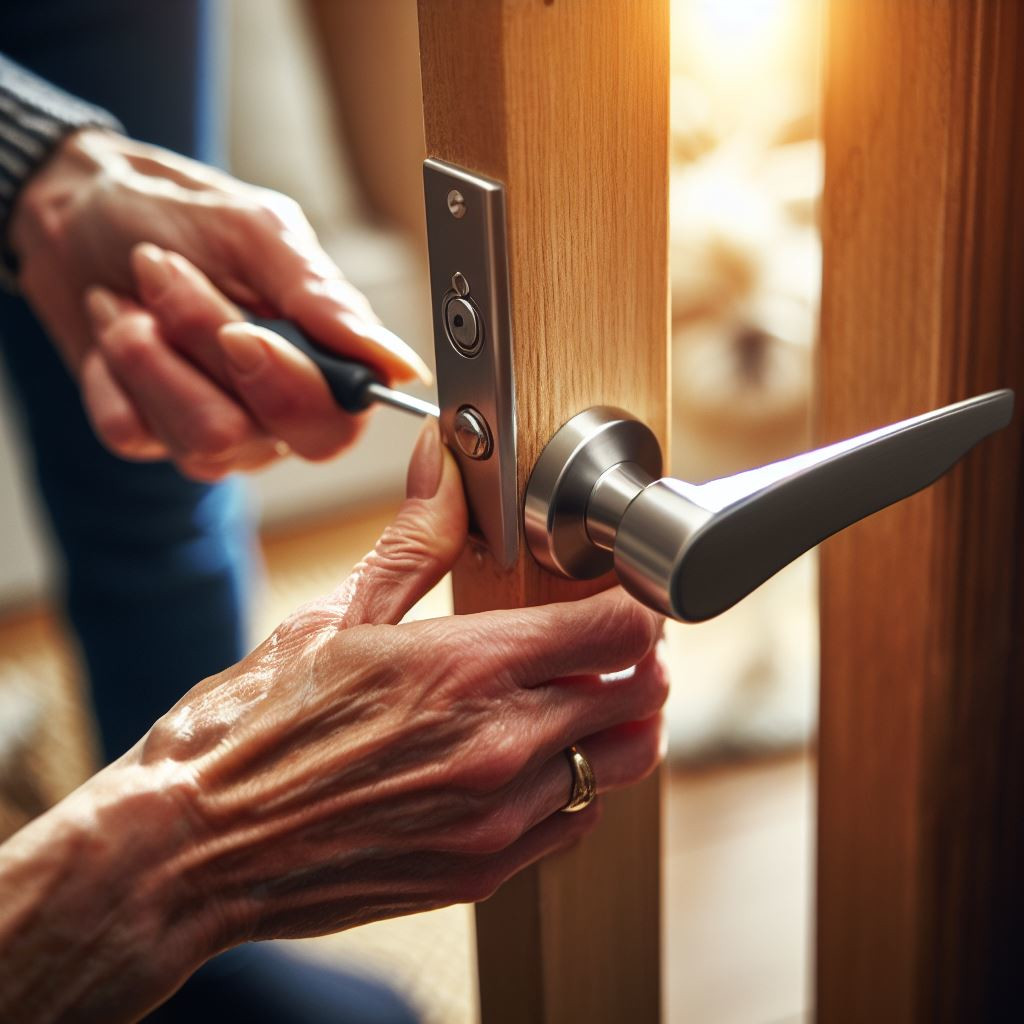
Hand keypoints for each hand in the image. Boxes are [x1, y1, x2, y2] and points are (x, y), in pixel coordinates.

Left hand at [8, 128, 430, 477]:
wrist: (75, 208)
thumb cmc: (176, 212)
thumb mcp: (257, 231)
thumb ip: (325, 300)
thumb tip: (397, 364)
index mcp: (321, 363)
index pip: (339, 424)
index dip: (293, 392)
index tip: (243, 332)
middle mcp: (275, 410)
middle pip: (260, 435)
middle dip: (203, 348)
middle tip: (164, 273)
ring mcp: (214, 430)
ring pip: (197, 440)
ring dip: (148, 354)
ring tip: (134, 296)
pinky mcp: (149, 436)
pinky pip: (132, 433)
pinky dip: (111, 369)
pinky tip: (113, 326)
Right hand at [147, 419, 666, 943]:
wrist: (193, 847)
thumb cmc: (251, 729)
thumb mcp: (333, 617)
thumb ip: (414, 538)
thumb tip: (443, 460)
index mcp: (467, 668)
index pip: (620, 629)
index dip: (638, 602)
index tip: (626, 592)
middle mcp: (500, 747)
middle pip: (642, 694)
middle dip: (639, 658)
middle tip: (612, 639)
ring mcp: (499, 819)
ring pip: (623, 763)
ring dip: (620, 722)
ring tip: (586, 695)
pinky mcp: (484, 871)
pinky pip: (580, 821)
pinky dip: (582, 781)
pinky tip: (543, 758)